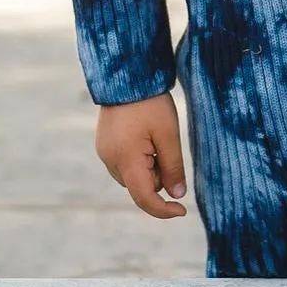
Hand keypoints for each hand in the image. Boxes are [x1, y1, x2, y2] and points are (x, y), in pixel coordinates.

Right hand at [95, 91, 188, 218]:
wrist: (126, 75)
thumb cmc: (150, 103)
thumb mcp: (168, 135)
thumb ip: (173, 167)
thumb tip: (177, 195)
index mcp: (126, 160)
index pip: (144, 199)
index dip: (164, 210)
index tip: (182, 209)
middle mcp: (110, 160)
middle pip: (139, 187)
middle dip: (157, 177)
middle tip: (166, 147)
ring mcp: (104, 152)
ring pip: (132, 175)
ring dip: (147, 167)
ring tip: (154, 137)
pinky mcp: (103, 144)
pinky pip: (123, 163)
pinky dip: (137, 158)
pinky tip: (143, 135)